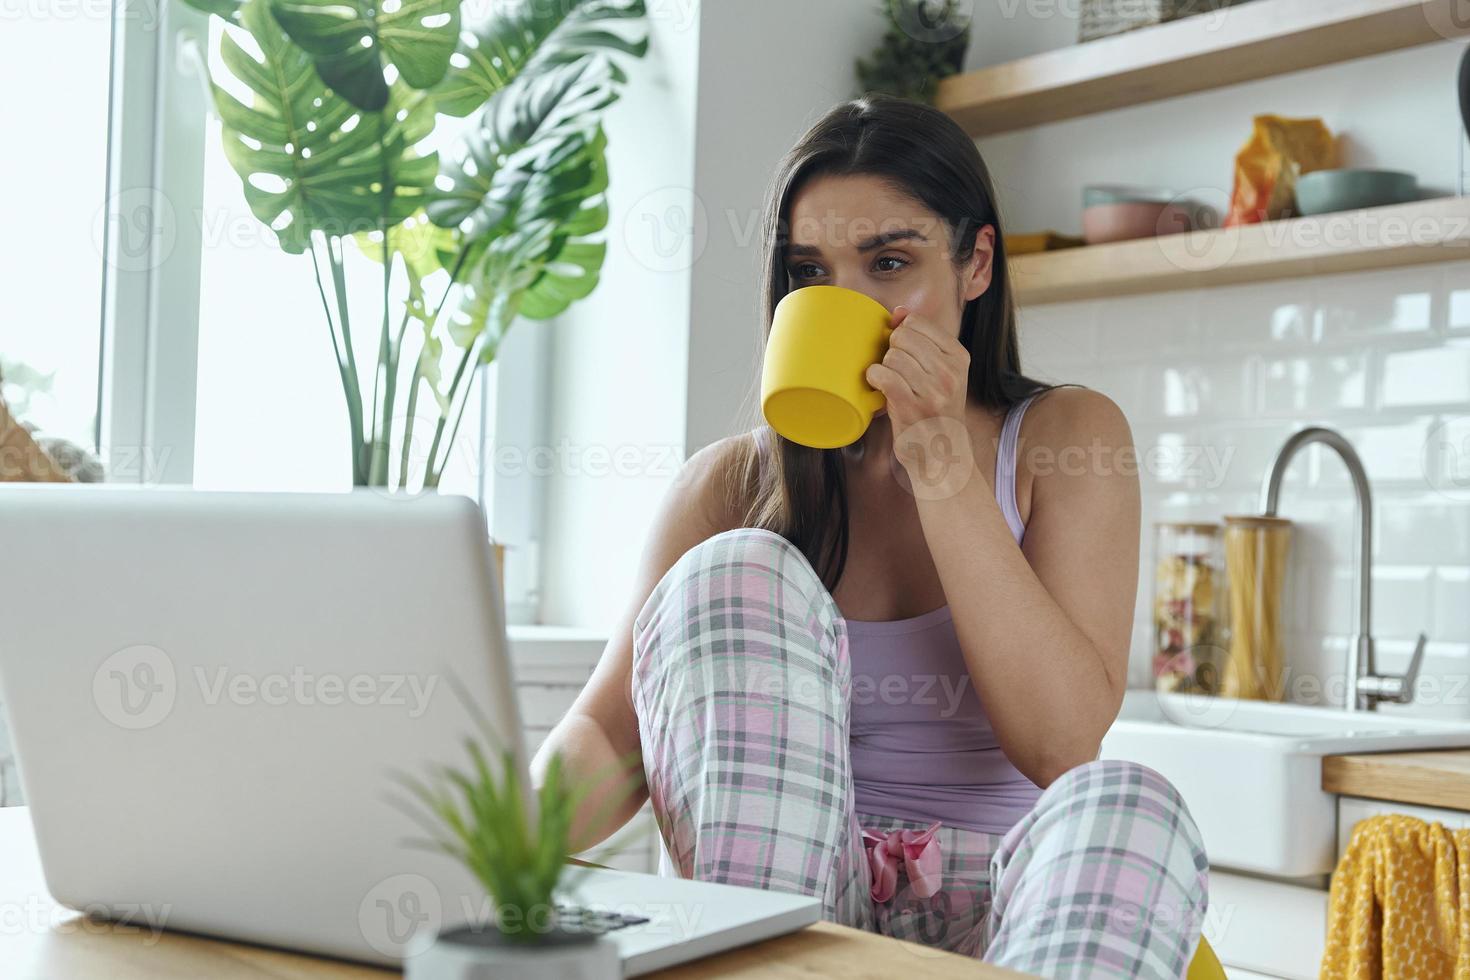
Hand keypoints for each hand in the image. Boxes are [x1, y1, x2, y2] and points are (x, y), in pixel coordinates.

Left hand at [864, 306, 974, 493]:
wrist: (941, 453)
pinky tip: (879, 388)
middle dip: (892, 351)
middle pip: (901, 337)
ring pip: (891, 356)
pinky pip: (882, 375)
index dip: (901, 333)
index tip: (904, 352)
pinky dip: (874, 379)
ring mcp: (933, 390)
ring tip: (892, 384)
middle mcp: (950, 371)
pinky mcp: (912, 406)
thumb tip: (899, 311)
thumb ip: (922, 339)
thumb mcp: (940, 371)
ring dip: (884, 368)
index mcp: (959, 356)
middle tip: (897, 372)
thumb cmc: (935, 409)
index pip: (917, 322)